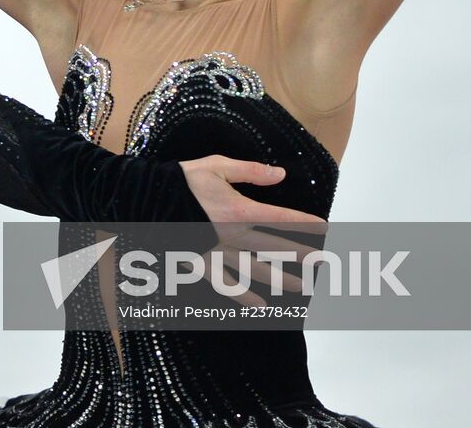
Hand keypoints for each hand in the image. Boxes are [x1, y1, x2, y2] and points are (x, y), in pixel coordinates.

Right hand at [180, 155, 327, 305]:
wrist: (146, 199)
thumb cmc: (181, 180)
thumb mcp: (216, 166)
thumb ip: (250, 171)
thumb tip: (280, 174)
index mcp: (238, 210)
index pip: (280, 218)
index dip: (304, 223)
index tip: (324, 227)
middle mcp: (232, 235)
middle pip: (275, 247)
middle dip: (302, 255)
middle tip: (324, 263)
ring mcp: (218, 252)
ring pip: (256, 270)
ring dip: (281, 279)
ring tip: (302, 287)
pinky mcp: (202, 264)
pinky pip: (226, 285)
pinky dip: (243, 297)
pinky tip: (260, 305)